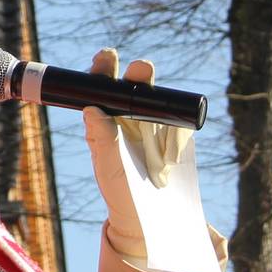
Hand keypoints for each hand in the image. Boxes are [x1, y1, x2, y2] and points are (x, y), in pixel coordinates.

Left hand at [82, 47, 194, 260]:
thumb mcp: (109, 166)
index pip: (103, 86)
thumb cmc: (121, 189)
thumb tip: (91, 110)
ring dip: (154, 93)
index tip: (107, 58)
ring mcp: (155, 121)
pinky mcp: (177, 132)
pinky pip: (179, 118)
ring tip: (149, 95)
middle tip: (140, 68)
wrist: (151, 214)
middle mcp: (130, 114)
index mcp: (106, 119)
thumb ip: (102, 139)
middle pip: (133, 83)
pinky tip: (172, 137)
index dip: (103, 69)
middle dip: (137, 72)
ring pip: (156, 97)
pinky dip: (176, 122)